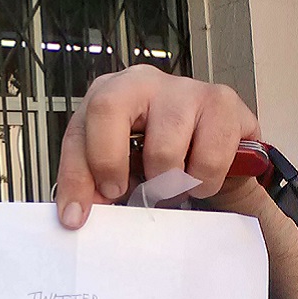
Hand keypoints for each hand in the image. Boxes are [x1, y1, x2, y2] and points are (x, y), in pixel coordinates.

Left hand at [55, 64, 260, 228]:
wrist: (216, 144)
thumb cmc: (159, 150)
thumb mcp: (120, 166)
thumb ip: (94, 184)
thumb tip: (77, 213)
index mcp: (106, 96)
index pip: (77, 133)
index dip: (75, 178)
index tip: (76, 216)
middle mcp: (139, 82)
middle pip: (107, 109)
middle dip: (109, 162)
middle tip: (124, 192)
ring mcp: (182, 88)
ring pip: (162, 149)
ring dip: (166, 185)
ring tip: (172, 185)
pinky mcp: (222, 102)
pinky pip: (207, 160)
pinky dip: (203, 182)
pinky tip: (200, 173)